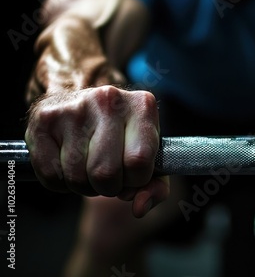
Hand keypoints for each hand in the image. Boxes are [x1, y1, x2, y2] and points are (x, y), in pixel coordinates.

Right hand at [25, 85, 167, 217]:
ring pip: (77, 177)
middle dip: (109, 187)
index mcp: (142, 106)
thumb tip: (139, 208)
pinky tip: (70, 167)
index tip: (132, 174)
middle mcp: (108, 101)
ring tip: (90, 170)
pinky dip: (62, 184)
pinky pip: (51, 176)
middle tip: (109, 176)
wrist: (85, 104)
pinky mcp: (43, 120)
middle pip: (105, 173)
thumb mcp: (151, 157)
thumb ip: (156, 187)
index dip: (136, 180)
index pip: (139, 162)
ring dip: (85, 187)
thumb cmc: (124, 137)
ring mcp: (73, 108)